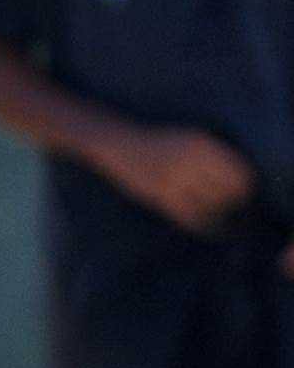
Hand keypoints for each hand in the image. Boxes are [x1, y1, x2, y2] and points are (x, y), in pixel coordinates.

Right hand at [115, 124, 258, 235]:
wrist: (121, 144)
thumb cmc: (162, 142)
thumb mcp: (193, 139)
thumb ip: (215, 157)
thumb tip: (242, 183)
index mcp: (202, 145)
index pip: (239, 174)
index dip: (246, 188)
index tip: (245, 194)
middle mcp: (190, 163)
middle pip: (227, 193)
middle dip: (235, 204)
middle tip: (236, 209)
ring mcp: (174, 182)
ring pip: (211, 208)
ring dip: (222, 216)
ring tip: (226, 220)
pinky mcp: (161, 198)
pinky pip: (192, 219)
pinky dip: (206, 226)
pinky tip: (211, 227)